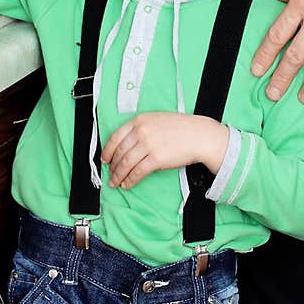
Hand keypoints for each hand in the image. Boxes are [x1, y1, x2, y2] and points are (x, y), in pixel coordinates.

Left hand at [102, 112, 228, 189]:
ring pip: (126, 164)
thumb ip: (140, 128)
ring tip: (116, 182)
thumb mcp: (157, 120)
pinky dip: (130, 180)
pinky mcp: (156, 159)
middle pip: (120, 152)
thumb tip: (125, 145)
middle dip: (112, 166)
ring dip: (118, 175)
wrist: (199, 135)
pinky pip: (137, 172)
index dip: (107, 150)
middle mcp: (142, 131)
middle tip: (110, 174)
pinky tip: (127, 184)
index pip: (116, 137)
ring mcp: (148, 145)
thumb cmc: (181, 128)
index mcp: (140, 120)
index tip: (105, 159)